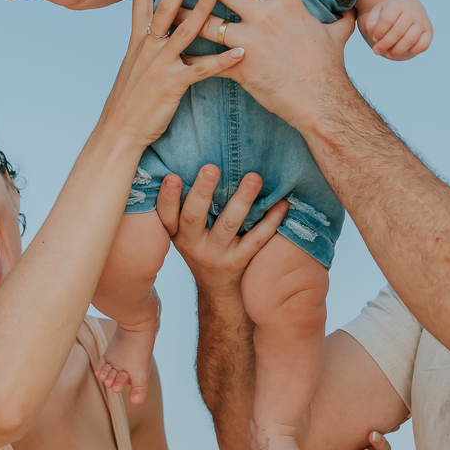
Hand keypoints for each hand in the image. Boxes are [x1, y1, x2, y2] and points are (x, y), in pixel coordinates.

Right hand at [96, 0, 245, 150]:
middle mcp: (147, 45)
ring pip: (184, 29)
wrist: (119, 131)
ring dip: (203, 6)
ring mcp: (159, 63)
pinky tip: (242, 52)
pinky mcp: (172, 84)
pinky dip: (223, 61)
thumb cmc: (132, 98)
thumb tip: (163, 23)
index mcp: (138, 37)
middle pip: (165, 3)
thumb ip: (152, 41)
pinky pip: (201, 70)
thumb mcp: (137, 63)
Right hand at [156, 165, 287, 295]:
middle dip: (203, 191)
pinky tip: (282, 204)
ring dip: (242, 199)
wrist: (217, 289)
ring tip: (254, 177)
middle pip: (195, 215)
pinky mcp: (239, 262)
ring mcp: (217, 254)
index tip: (172, 176)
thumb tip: (191, 160)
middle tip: (211, 168)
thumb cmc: (200, 247)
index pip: (166, 214)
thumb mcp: (184, 232)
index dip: (167, 196)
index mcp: (176, 233)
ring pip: (229, 224)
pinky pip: (256, 239)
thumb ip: (184, 206)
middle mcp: (193, 244)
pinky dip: (271, 220)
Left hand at [175, 0, 356, 134]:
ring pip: (207, 22)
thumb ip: (340, 20)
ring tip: (160, 4)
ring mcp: (250, 42)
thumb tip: (351, 10)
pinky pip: (207, 58)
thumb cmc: (328, 70)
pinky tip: (169, 50)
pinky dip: (188, 54)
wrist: (322, 102)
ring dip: (181, 13)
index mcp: (288, 5)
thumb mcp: (337, 37)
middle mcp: (266, 18)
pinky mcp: (239, 67)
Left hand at [359, 0, 432, 58]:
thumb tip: (371, 31)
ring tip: (388, 54)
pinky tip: (403, 51)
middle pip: (398, 31)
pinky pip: (422, 45)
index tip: (374, 38)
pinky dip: (412, 51)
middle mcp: (412, 11)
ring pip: (410, 39)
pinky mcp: (429, 32)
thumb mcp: (378, 11)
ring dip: (397, 50)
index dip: (379, 32)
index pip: (387, 19)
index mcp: (398, 4)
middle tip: (376, 51)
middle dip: (385, 44)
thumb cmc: (390, 12)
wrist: (409, 7)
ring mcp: (422, 21)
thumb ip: (371, 20)